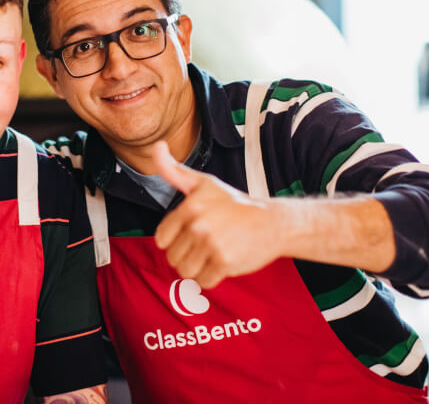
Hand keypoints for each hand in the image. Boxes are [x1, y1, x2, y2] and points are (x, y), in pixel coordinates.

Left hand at [153, 141, 282, 287]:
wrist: (272, 221)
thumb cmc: (234, 203)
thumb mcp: (203, 183)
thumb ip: (174, 170)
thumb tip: (156, 146)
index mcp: (190, 206)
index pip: (161, 239)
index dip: (175, 240)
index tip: (192, 233)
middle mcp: (198, 224)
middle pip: (172, 258)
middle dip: (187, 255)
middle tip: (206, 244)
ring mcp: (212, 244)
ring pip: (185, 272)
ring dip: (197, 269)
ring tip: (212, 254)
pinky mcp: (225, 262)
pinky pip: (203, 282)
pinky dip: (211, 278)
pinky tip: (222, 263)